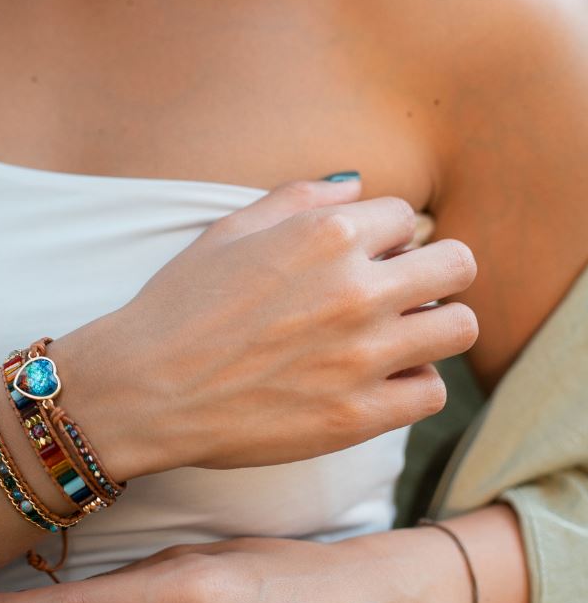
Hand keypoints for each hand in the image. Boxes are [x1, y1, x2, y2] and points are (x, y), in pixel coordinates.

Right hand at [50, 175, 478, 477]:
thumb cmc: (178, 305)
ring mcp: (361, 357)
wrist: (144, 388)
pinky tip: (376, 377)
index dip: (381, 235)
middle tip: (396, 289)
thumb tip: (355, 187)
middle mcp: (355, 291)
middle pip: (457, 264)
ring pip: (458, 326)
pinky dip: (411, 381)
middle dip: (431, 269)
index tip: (359, 256)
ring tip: (393, 334)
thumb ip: (298, 198)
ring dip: (432, 324)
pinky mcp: (357, 415)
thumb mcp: (228, 232)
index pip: (404, 215)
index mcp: (325, 236)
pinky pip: (431, 391)